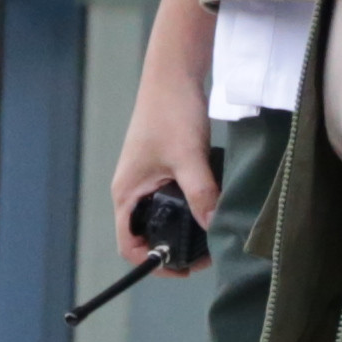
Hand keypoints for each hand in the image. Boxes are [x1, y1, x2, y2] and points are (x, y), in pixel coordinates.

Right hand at [109, 90, 223, 270]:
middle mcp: (133, 189)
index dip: (152, 263)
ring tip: (212, 233)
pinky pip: (172, 198)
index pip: (130, 244)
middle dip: (173, 248)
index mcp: (127, 193)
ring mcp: (147, 178)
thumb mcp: (188, 157)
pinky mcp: (163, 166)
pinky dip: (190, 208)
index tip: (182, 268)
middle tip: (206, 254)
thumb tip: (214, 227)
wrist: (173, 73)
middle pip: (146, 234)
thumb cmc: (171, 111)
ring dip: (183, 228)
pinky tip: (212, 206)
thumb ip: (201, 193)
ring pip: (162, 216)